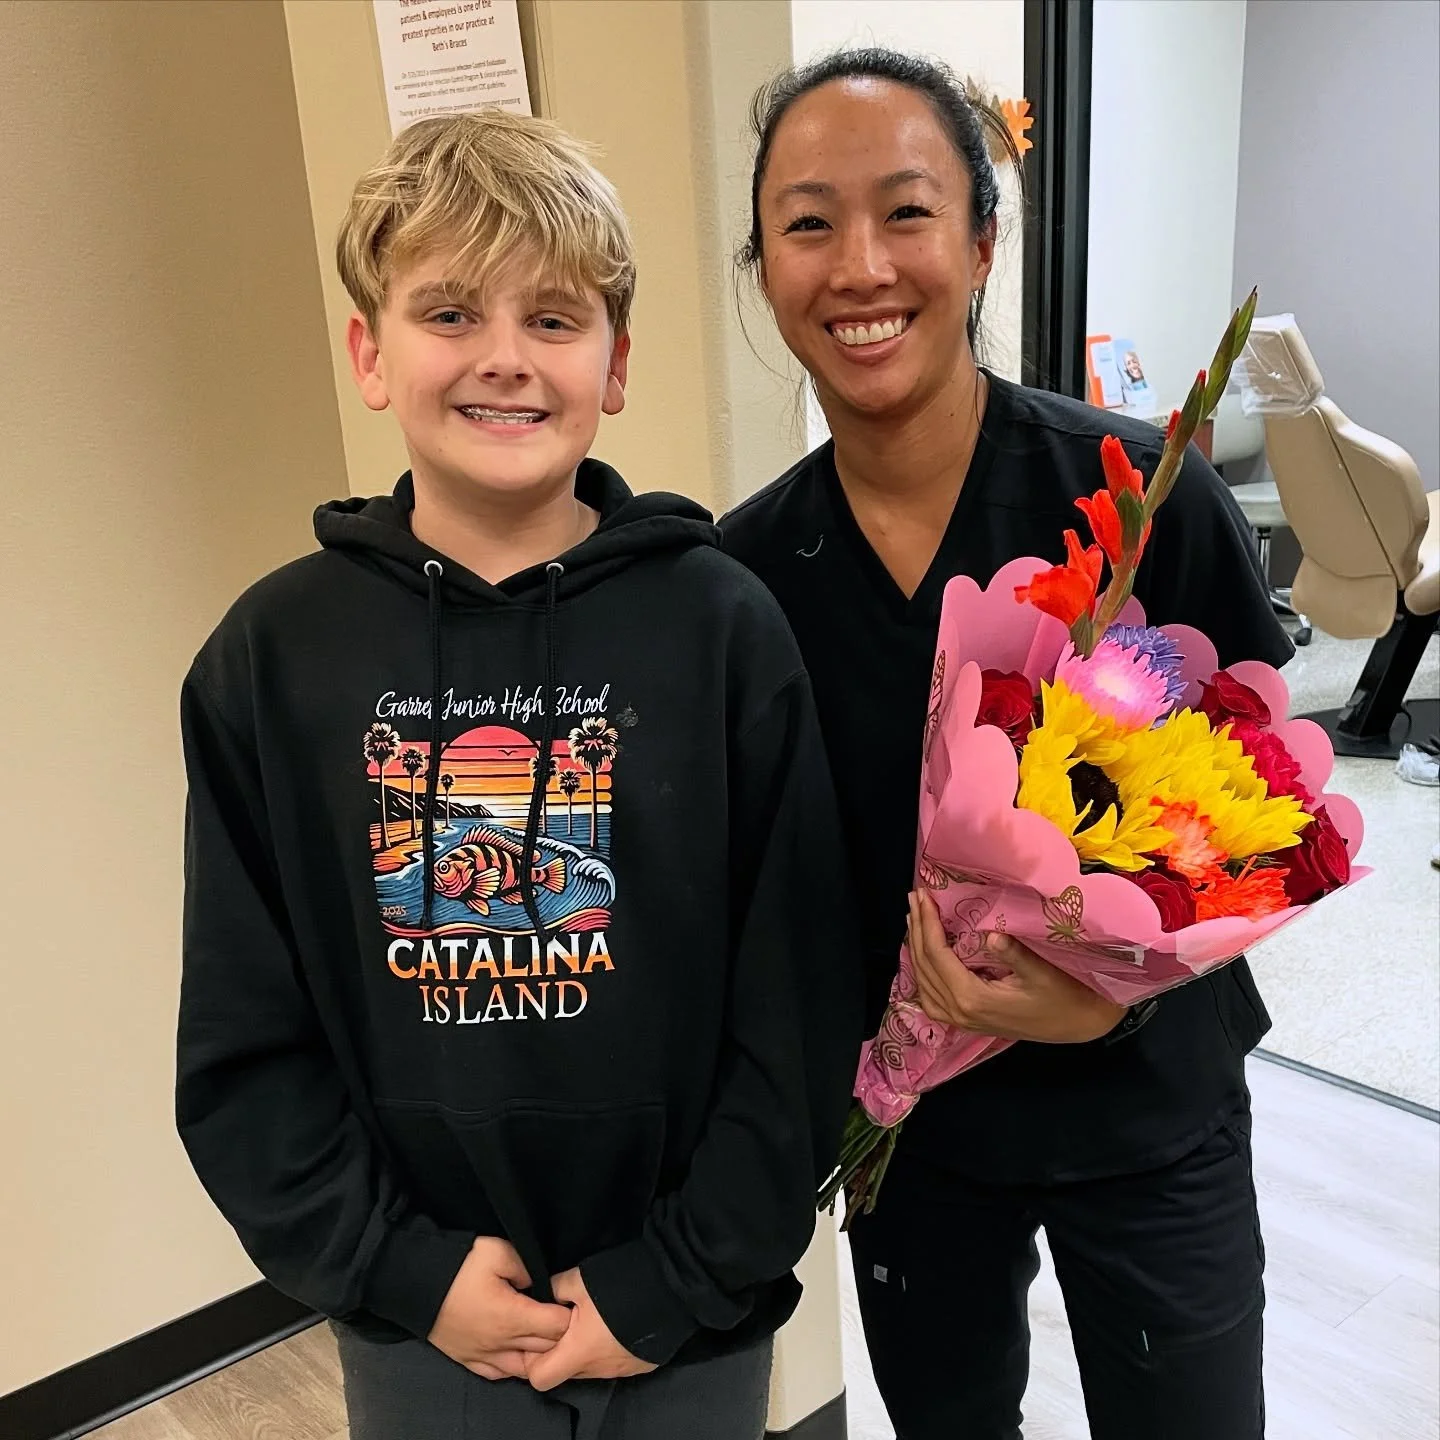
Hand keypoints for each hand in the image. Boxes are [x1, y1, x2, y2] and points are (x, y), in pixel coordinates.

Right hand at [428, 1237, 572, 1379]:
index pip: (558, 1327)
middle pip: (546, 1350)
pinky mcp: (468, 1359)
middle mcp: (501, 1343)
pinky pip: (499, 1374)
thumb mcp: (497, 1251)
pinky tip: (519, 1355)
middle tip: (565, 1317)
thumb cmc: (457, 1266)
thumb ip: (526, 1266)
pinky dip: (514, 1367)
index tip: (572, 1301)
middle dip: (562, 1336)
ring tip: (544, 1337)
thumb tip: (536, 1282)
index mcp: (512, 1316)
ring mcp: (483, 1355)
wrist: (414, 1283)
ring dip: (540, 1355)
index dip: (571, 1315)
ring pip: (525, 1368)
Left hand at [524, 1268, 657, 1390]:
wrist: (674, 1286)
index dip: (531, 1360)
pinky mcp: (639, 1365)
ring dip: (582, 1351)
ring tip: (589, 1322)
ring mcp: (621, 1370)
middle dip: (558, 1352)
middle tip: (562, 1322)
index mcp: (579, 1352)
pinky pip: (611, 1364)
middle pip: (565, 1373)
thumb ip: (554, 1290)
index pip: (539, 1378)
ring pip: (588, 1369)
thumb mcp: (579, 1279)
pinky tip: (612, 1327)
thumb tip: (541, 1295)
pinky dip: (605, 1350)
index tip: (536, 1336)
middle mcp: (598, 1369)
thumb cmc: (621, 1285)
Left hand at [907, 891, 1124, 1043]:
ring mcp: (960, 1020)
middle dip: (917, 928)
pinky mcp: (966, 1021)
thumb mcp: (1041, 972)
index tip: (924, 896)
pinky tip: (922, 954)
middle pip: (924, 966)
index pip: (937, 955)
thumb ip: (1015, 954)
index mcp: (972, 998)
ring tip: (913, 918)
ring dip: (915, 948)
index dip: (927, 923)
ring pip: (923, 982)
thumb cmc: (1063, 997)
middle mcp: (959, 1011)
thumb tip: (992, 934)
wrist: (1078, 1026)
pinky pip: (931, 997)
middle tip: (915, 898)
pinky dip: (922, 972)